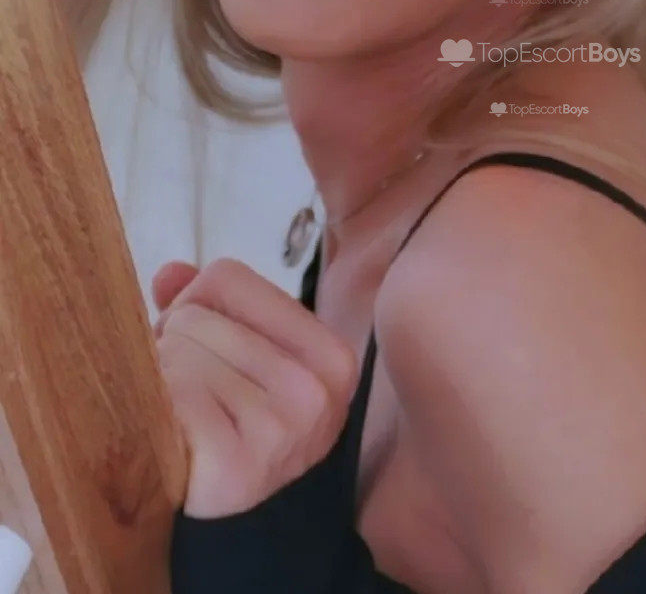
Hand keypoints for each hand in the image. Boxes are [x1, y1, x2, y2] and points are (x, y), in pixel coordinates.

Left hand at [152, 258, 359, 518]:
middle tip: (190, 393)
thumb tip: (169, 273)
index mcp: (331, 354)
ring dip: (163, 382)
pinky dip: (159, 413)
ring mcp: (283, 427)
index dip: (199, 306)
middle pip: (197, 318)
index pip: (230, 278)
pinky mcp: (239, 461)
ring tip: (182, 414)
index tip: (209, 346)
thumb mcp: (245, 359)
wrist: (251, 527)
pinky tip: (175, 438)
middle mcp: (317, 388)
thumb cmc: (241, 429)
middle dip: (176, 349)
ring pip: (181, 356)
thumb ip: (210, 309)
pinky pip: (173, 400)